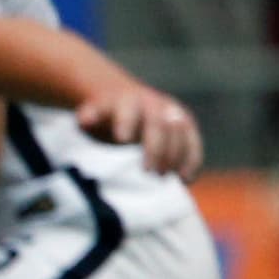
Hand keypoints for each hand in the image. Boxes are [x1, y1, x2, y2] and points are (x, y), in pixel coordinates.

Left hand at [76, 80, 202, 176]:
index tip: (122, 140)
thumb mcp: (92, 114)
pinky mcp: (185, 123)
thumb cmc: (104, 115)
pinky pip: (193, 140)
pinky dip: (192, 159)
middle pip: (158, 124)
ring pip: (180, 131)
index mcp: (128, 100)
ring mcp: (172, 112)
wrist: (124, 98)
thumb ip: (88, 118)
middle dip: (155, 148)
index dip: (126, 123)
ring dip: (174, 155)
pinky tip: (186, 179)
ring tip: (163, 176)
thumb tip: (85, 121)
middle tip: (147, 171)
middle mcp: (153, 103)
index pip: (128, 111)